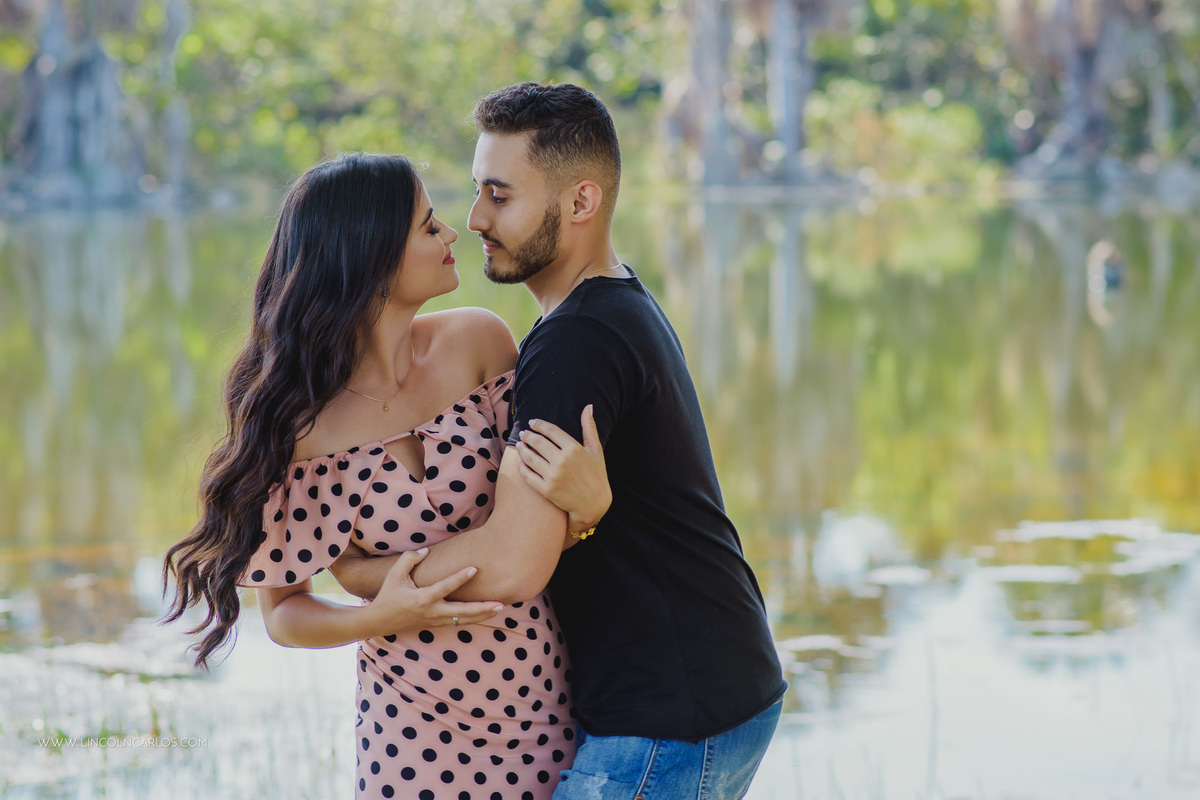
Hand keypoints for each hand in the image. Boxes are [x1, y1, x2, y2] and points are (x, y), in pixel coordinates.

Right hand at [369, 549, 503, 634]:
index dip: (460, 578)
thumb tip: (426, 551)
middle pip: (462, 612)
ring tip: (500, 608)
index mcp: (422, 599)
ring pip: (463, 620)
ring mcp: (436, 620)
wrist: (381, 621)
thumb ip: (409, 560)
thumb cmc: (388, 595)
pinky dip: (474, 618)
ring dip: (483, 615)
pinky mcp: (437, 624)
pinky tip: (487, 613)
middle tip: (500, 603)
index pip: (445, 587)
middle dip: (482, 608)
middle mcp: (432, 612)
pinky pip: (459, 622)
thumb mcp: (394, 575)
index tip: (475, 568)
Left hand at [516, 404, 610, 534]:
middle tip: (523, 433)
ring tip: (519, 445)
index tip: (532, 422)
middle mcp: (562, 461)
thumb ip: (589, 428)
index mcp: (574, 449)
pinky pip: (528, 475)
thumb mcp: (596, 450)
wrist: (594, 504)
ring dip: (522, 449)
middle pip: (538, 442)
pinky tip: (521, 461)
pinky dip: (522, 466)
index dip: (539, 425)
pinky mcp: (546, 490)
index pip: (551, 431)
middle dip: (528, 436)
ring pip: (530, 458)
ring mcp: (553, 476)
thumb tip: (588, 406)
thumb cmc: (596, 474)